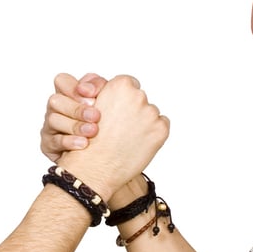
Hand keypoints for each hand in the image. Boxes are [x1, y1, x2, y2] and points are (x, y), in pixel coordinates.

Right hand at [40, 73, 107, 162]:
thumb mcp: (104, 99)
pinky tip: (84, 143)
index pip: (62, 81)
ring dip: (75, 125)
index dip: (74, 88)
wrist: (104, 149)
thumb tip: (87, 89)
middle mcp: (56, 108)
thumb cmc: (104, 120)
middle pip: (55, 100)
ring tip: (93, 131)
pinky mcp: (48, 144)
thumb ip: (98, 87)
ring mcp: (50, 126)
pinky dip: (70, 142)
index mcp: (67, 92)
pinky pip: (54, 141)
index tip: (93, 97)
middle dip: (77, 109)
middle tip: (96, 116)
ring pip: (53, 120)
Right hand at [58, 74, 168, 200]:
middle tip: (121, 128)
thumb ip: (110, 92)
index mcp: (120, 85)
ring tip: (127, 138)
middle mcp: (138, 96)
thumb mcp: (93, 105)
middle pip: (141, 98)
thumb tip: (125, 89)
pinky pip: (162, 126)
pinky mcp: (160, 129)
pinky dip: (153, 134)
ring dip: (143, 123)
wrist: (95, 167)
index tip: (117, 111)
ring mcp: (151, 113)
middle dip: (134, 110)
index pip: (130, 84)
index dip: (122, 99)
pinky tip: (137, 143)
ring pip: (151, 114)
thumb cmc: (90, 138)